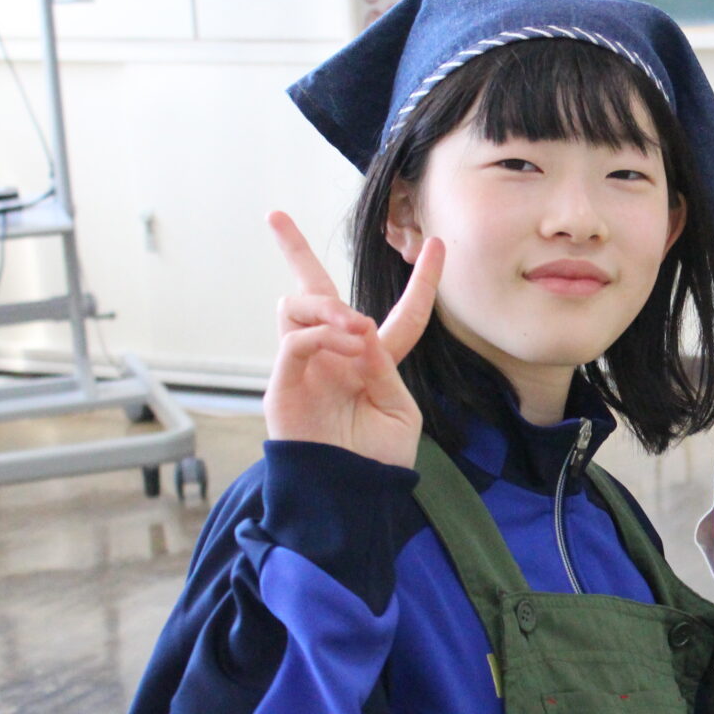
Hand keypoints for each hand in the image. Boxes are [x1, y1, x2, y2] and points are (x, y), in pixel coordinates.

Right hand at [263, 211, 443, 468]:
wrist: (348, 497)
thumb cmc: (375, 462)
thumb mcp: (399, 414)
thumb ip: (386, 369)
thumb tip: (361, 330)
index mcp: (375, 363)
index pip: (403, 315)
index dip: (423, 282)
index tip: (437, 245)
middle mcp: (336, 355)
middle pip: (314, 292)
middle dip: (293, 251)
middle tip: (275, 216)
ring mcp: (306, 366)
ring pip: (300, 305)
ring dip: (331, 308)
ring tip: (356, 330)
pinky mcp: (283, 383)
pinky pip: (295, 339)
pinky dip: (321, 336)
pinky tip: (344, 347)